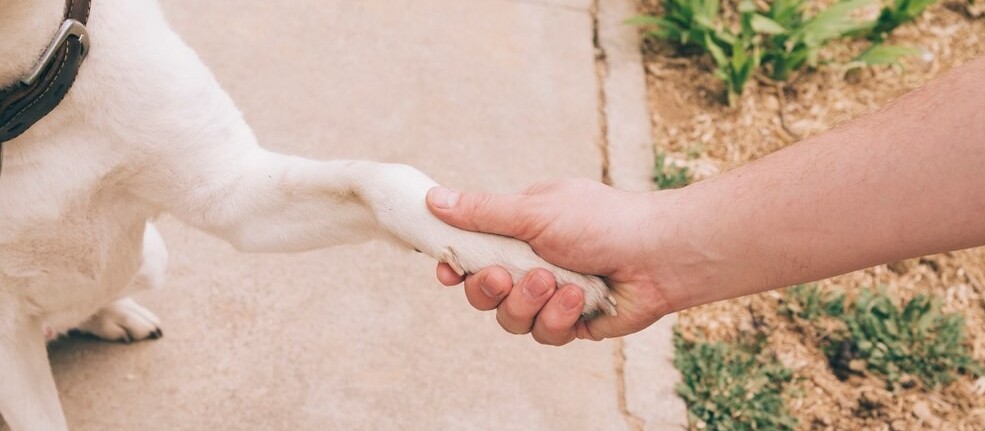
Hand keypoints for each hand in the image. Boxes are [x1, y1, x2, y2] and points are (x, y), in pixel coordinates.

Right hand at [427, 179, 676, 344]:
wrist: (659, 254)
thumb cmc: (602, 221)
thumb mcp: (534, 211)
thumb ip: (482, 212)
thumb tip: (433, 198)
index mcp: (520, 232)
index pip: (473, 253)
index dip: (456, 266)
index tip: (448, 270)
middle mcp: (532, 264)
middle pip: (484, 293)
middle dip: (490, 289)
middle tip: (504, 276)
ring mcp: (552, 295)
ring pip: (511, 319)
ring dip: (529, 302)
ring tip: (554, 282)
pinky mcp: (573, 323)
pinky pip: (545, 333)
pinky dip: (559, 317)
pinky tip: (579, 298)